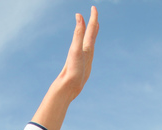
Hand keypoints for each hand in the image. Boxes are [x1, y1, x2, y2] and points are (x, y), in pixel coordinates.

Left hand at [32, 6, 99, 129]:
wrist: (67, 89)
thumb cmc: (71, 72)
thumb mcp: (76, 51)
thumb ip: (78, 34)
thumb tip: (78, 16)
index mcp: (83, 48)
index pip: (89, 30)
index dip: (92, 19)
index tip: (93, 8)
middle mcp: (85, 52)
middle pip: (90, 34)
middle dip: (93, 23)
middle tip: (94, 12)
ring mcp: (85, 60)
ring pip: (89, 42)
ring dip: (92, 33)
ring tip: (94, 25)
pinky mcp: (84, 67)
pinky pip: (88, 53)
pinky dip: (89, 46)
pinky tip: (88, 46)